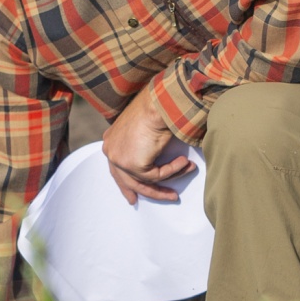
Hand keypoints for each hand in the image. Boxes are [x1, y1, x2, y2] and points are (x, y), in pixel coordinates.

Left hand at [102, 84, 194, 204]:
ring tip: (188, 169)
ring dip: (169, 180)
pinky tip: (185, 162)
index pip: (116, 168)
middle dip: (146, 192)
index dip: (126, 184)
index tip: (134, 196)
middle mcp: (111, 150)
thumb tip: (154, 162)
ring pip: (144, 181)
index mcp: (111, 140)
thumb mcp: (145, 128)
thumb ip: (142, 145)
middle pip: (127, 180)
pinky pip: (157, 176)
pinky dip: (173, 170)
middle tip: (165, 197)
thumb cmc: (157, 108)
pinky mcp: (132, 165)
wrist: (159, 103)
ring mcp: (119, 158)